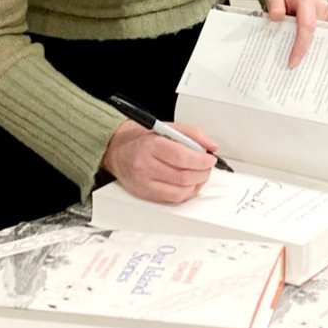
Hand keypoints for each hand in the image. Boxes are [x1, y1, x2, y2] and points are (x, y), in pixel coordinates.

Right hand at [101, 119, 218, 202]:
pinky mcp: (145, 194)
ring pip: (180, 191)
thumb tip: (211, 145)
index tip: (210, 159)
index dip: (201, 160)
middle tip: (207, 167)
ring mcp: (144, 182)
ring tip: (200, 175)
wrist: (117, 150)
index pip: (181, 157)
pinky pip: (173, 199)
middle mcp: (145, 165)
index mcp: (151, 145)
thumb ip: (192, 133)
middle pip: (182, 176)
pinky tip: (190, 184)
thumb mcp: (166, 127)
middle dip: (202, 173)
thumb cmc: (142, 139)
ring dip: (197, 184)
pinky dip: (187, 193)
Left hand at [266, 0, 327, 67]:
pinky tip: (308, 60)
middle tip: (297, 71)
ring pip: (323, 40)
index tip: (292, 62)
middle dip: (308, 54)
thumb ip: (275, 5)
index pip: (307, 26)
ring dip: (313, 53)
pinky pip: (325, 39)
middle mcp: (322, 9)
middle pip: (318, 36)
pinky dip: (316, 49)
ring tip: (302, 69)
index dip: (300, 46)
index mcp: (308, 0)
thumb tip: (276, 16)